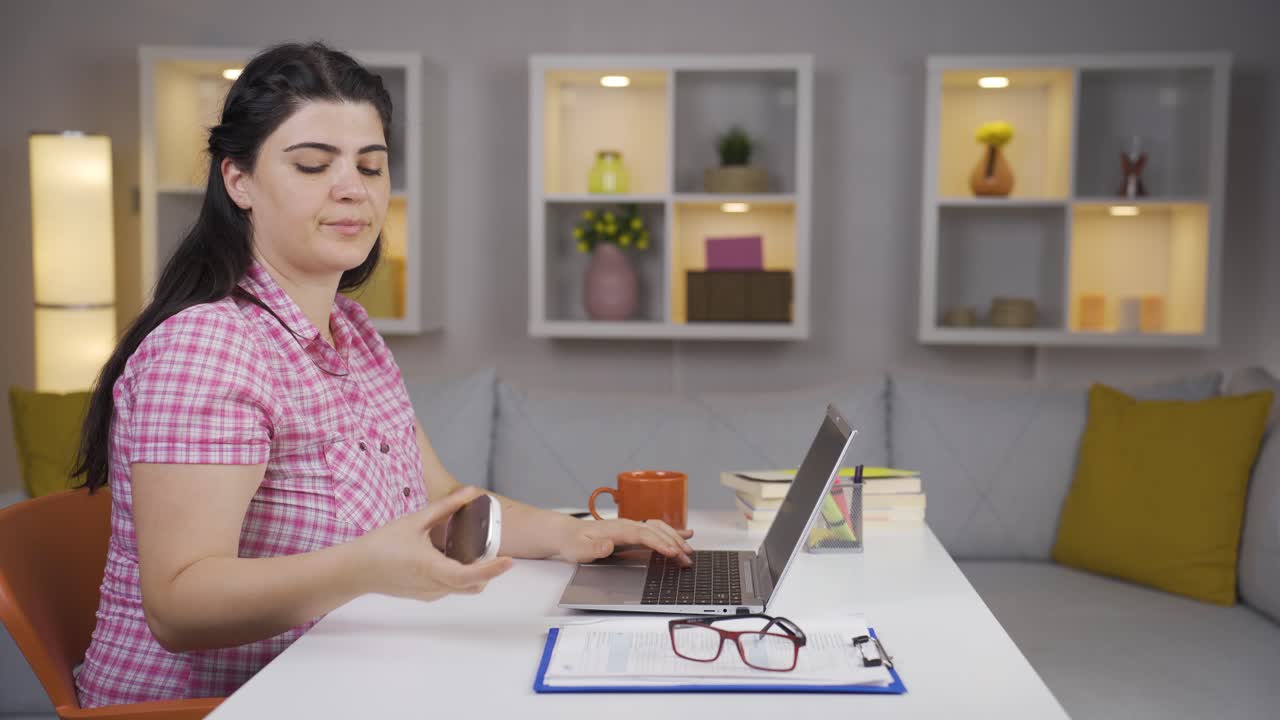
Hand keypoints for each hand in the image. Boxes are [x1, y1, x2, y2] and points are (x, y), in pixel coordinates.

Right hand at [353, 486, 512, 601]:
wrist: (356, 569)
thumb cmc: (381, 544)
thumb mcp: (415, 521)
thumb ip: (446, 507)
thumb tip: (470, 492)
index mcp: (431, 567)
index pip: (469, 575)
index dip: (492, 570)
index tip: (509, 561)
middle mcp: (433, 586)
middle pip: (473, 586)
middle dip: (487, 570)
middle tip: (488, 548)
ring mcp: (429, 594)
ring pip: (462, 588)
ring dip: (472, 573)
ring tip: (465, 549)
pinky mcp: (424, 595)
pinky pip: (449, 588)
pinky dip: (457, 575)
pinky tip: (446, 556)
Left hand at [557, 517, 695, 565]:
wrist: (569, 533)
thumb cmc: (573, 542)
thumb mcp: (577, 549)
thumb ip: (592, 548)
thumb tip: (607, 545)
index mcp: (616, 529)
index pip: (642, 534)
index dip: (658, 543)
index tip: (671, 552)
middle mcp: (627, 525)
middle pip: (655, 531)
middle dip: (673, 543)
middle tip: (686, 558)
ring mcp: (632, 528)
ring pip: (659, 529)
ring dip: (676, 539)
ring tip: (689, 551)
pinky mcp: (634, 533)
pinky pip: (656, 530)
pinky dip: (672, 532)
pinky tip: (686, 534)